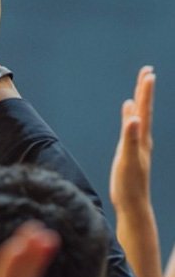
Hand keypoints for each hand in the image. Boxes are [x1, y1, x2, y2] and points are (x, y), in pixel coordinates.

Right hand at [110, 66, 153, 214]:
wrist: (133, 204)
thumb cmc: (130, 185)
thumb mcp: (129, 161)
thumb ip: (131, 139)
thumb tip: (134, 119)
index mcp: (142, 139)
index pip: (144, 111)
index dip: (145, 92)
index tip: (148, 74)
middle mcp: (142, 139)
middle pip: (144, 110)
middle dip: (145, 90)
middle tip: (147, 71)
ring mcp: (137, 145)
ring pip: (139, 117)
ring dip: (140, 101)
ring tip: (140, 88)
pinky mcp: (131, 151)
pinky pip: (131, 128)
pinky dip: (130, 117)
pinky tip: (128, 113)